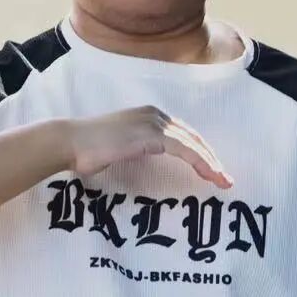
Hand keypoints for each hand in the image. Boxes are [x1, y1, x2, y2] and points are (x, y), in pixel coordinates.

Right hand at [66, 107, 231, 187]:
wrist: (69, 142)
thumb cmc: (87, 149)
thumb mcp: (120, 148)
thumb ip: (137, 150)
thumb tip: (144, 164)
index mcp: (149, 116)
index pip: (183, 134)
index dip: (201, 152)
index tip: (213, 171)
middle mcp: (154, 115)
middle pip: (193, 137)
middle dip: (212, 158)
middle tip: (226, 179)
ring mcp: (153, 122)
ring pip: (192, 143)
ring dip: (211, 163)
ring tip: (223, 182)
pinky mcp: (150, 135)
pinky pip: (183, 149)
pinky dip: (199, 162)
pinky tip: (209, 175)